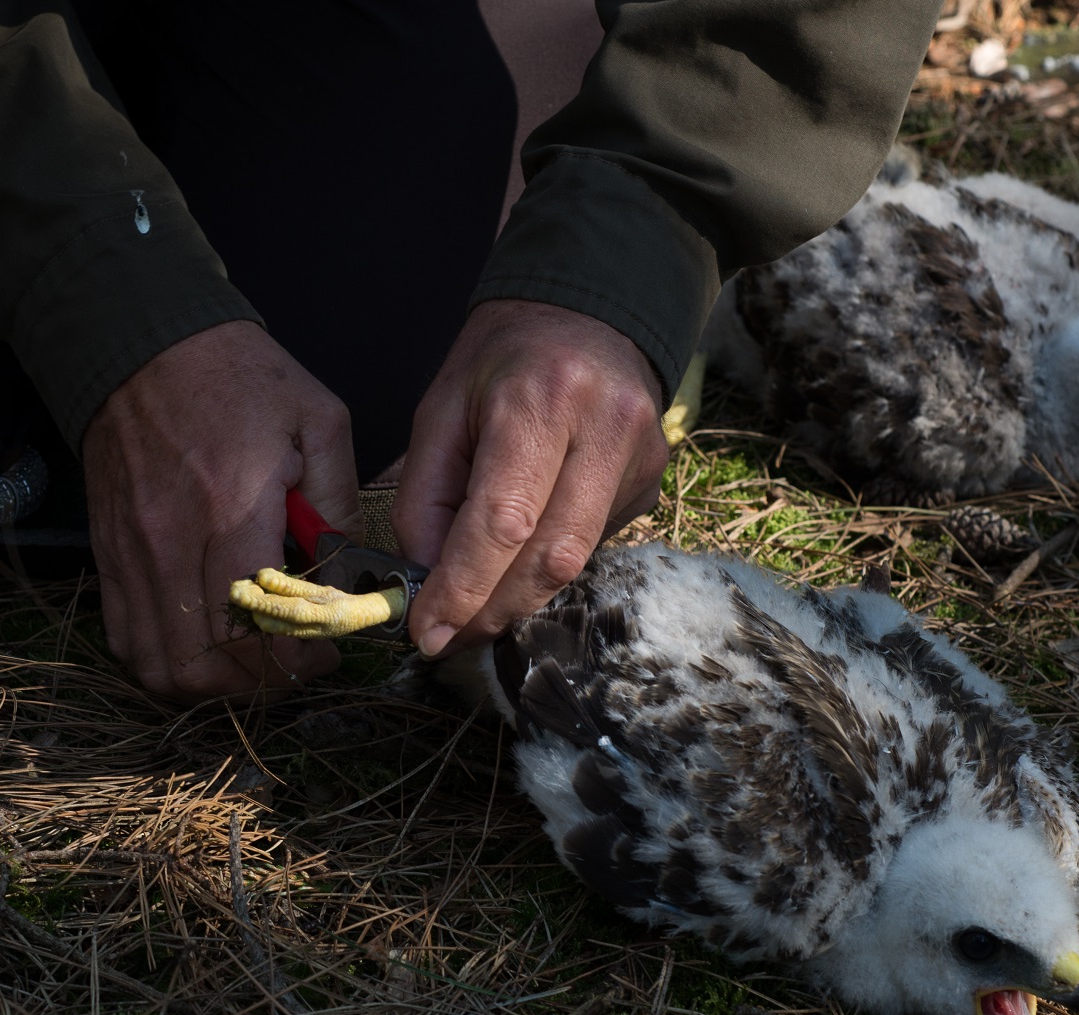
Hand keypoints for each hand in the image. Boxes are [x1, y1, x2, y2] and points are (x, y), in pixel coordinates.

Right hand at [83, 320, 359, 698]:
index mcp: (231, 511)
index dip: (300, 661)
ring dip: (212, 685)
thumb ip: (339, 503)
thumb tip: (348, 573)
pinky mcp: (109, 557)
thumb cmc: (240, 377)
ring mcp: (133, 556)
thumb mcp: (319, 421)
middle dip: (262, 684)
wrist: (144, 342)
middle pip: (209, 666)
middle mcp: (172, 545)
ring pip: (164, 668)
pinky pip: (128, 640)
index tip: (327, 648)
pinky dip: (166, 663)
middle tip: (293, 661)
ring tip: (250, 662)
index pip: (260, 631)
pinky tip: (203, 646)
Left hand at [393, 299, 667, 656]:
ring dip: (517, 600)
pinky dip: (546, 565)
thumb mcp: (441, 408)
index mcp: (542, 398)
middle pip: (549, 556)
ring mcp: (641, 458)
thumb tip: (425, 578)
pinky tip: (521, 552)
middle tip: (445, 636)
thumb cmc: (502, 360)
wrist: (587, 313)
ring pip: (576, 563)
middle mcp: (604, 428)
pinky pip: (592, 546)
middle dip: (490, 610)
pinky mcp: (653, 482)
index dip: (462, 589)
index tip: (425, 632)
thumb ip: (425, 495)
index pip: (502, 521)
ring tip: (472, 610)